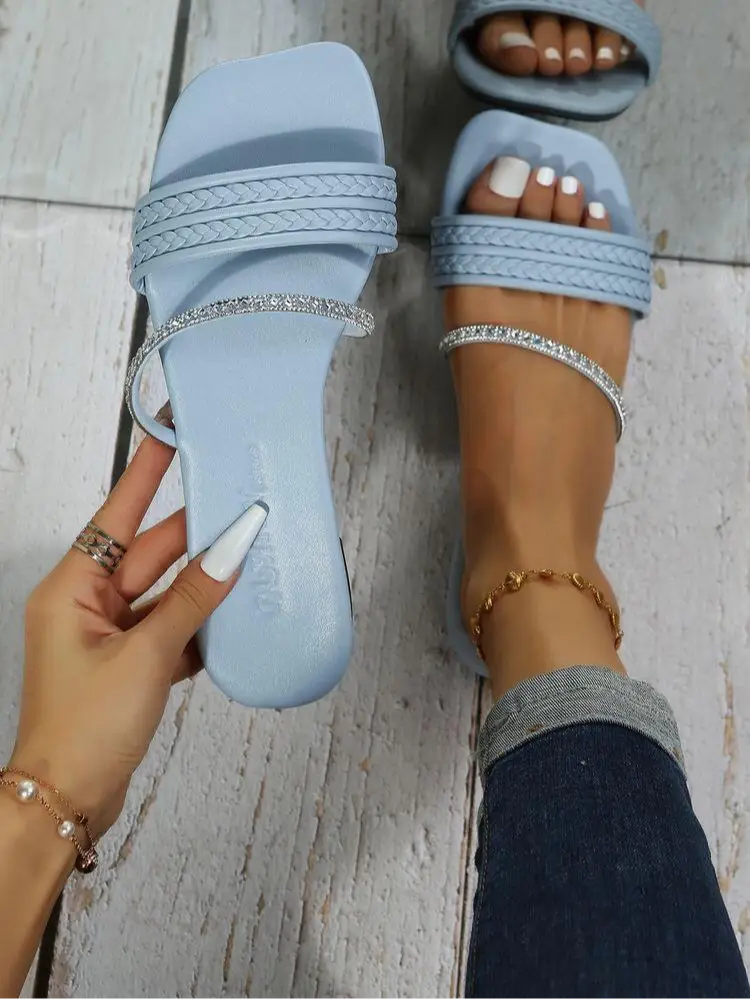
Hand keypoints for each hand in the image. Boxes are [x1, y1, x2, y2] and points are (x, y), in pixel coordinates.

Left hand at [9, 435, 263, 836]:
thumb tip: (232, 549)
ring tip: (246, 551)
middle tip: (236, 500)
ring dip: (202, 582)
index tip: (169, 435)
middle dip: (193, 532)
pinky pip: (170, 627)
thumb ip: (195, 599)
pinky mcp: (128, 664)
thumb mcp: (146, 655)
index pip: (117, 514)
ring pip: (164, 592)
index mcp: (70, 590)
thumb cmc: (84, 730)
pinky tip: (232, 616)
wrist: (68, 801)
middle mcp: (86, 606)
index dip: (146, 474)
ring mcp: (108, 636)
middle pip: (148, 553)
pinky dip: (199, 624)